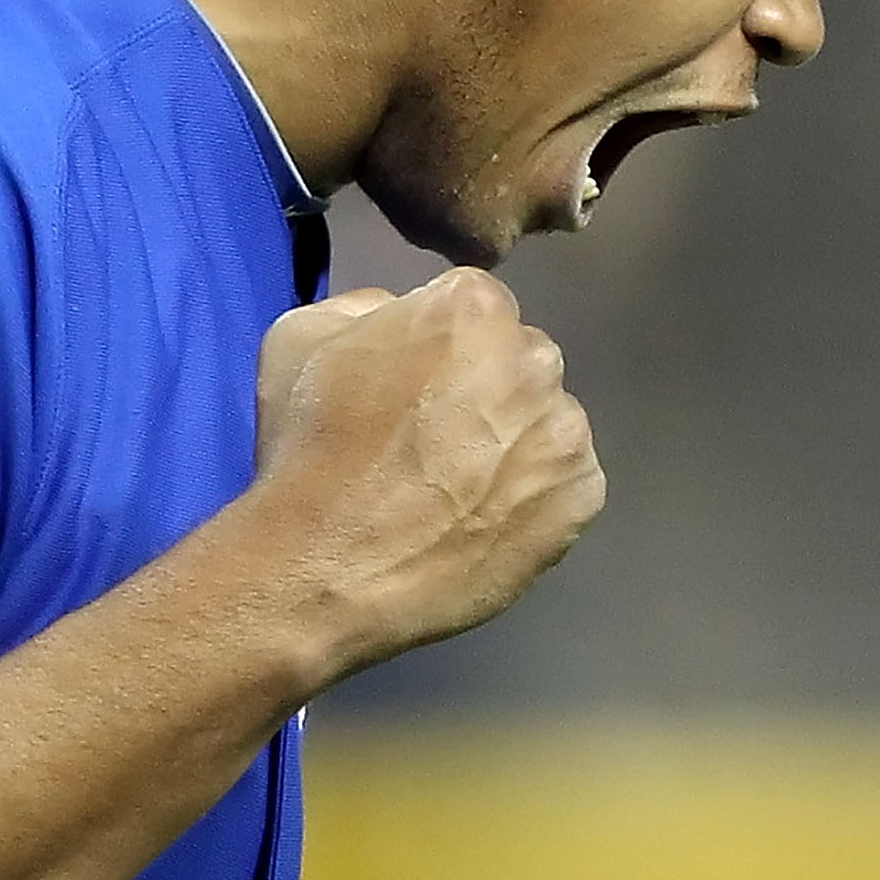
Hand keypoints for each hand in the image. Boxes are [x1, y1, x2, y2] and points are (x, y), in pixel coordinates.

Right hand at [249, 269, 604, 676]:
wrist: (325, 571)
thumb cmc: (307, 451)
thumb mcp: (299, 338)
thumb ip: (366, 307)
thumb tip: (399, 318)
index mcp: (472, 307)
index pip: (472, 308)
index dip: (436, 348)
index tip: (407, 388)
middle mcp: (535, 358)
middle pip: (517, 361)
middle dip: (484, 390)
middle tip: (432, 443)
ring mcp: (565, 433)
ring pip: (545, 424)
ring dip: (512, 445)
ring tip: (457, 493)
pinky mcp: (581, 500)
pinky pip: (564, 486)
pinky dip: (532, 501)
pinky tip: (482, 524)